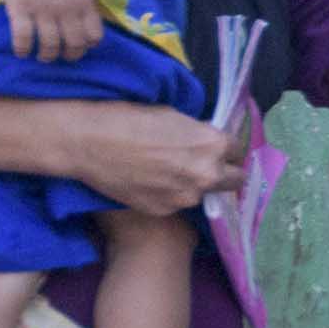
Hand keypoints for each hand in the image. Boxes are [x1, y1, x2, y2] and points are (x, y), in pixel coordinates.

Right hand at [0, 0, 106, 63]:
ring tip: (42, 56)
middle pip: (74, 44)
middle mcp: (67, 8)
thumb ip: (82, 10)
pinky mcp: (20, 9)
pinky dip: (22, 49)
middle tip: (59, 55)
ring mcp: (43, 9)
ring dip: (47, 56)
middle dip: (68, 56)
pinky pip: (23, 37)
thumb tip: (87, 39)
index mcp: (83, 4)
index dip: (87, 45)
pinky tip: (22, 52)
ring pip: (50, 45)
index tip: (77, 46)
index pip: (94, 35)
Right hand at [51, 105, 245, 216]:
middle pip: (236, 180)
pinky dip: (169, 194)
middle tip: (205, 165)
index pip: (239, 150)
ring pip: (203, 193)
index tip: (217, 148)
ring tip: (167, 171)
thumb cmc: (129, 119)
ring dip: (194, 184)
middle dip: (225, 172)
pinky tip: (149, 181)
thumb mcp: (174, 117)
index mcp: (213, 145)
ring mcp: (185, 197)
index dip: (226, 148)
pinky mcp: (164, 210)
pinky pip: (177, 202)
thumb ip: (199, 134)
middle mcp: (206, 175)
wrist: (89, 142)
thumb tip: (207, 142)